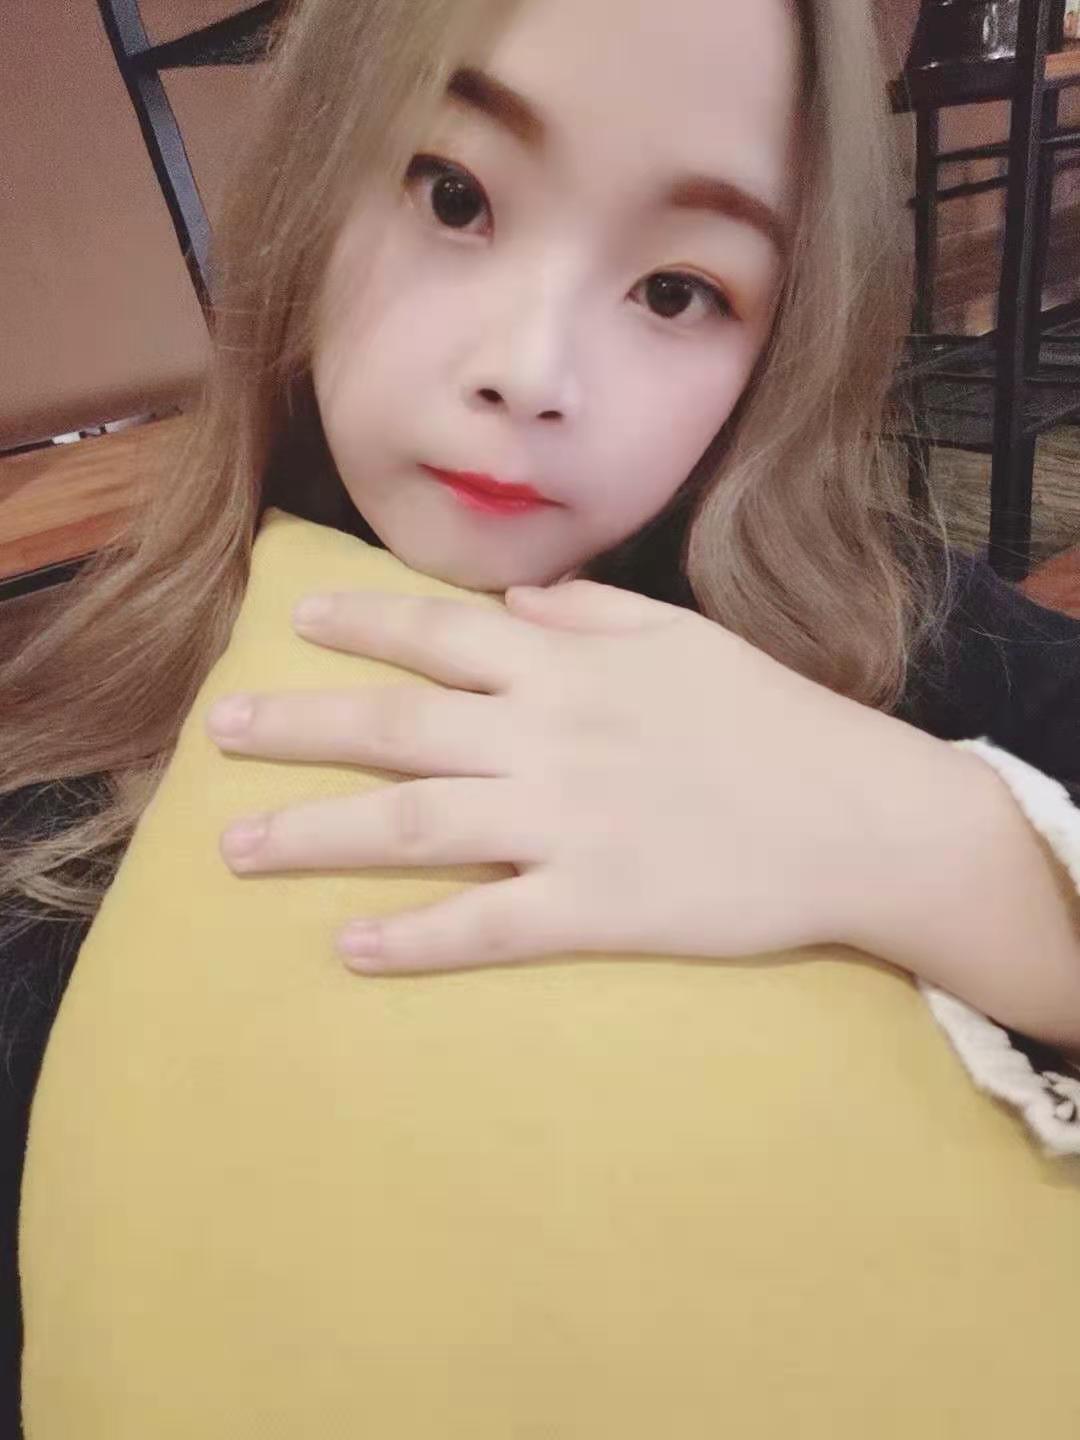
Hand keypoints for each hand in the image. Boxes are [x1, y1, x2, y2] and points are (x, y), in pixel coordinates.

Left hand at [207, 580, 902, 974]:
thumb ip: (594, 613)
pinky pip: (486, 924)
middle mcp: (549, 739)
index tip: (294, 617)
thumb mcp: (687, 638)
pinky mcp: (595, 907)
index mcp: (570, 670)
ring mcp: (567, 826)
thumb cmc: (774, 721)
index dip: (361, 622)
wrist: (860, 817)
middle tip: (219, 731)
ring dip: (316, 836)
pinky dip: (416, 937)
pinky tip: (351, 948)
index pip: (438, 635)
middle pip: (395, 729)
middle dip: (298, 727)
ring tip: (237, 849)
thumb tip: (517, 608)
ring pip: (414, 826)